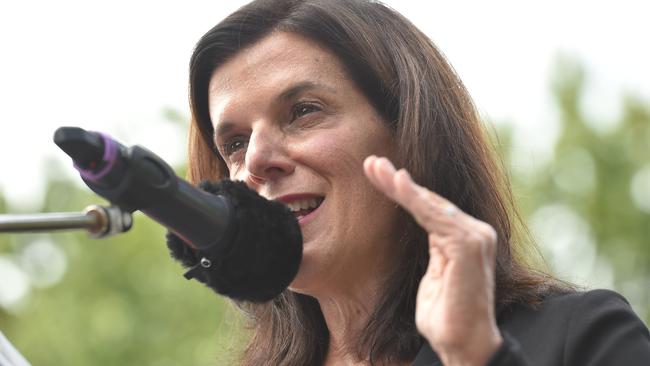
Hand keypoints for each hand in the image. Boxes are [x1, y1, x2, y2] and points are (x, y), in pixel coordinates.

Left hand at [363, 156, 501, 365]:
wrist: (462, 345)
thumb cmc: (445, 318)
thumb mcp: (432, 276)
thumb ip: (433, 251)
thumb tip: (420, 232)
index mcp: (464, 239)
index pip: (430, 208)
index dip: (403, 191)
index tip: (377, 174)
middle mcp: (474, 233)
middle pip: (429, 200)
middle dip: (396, 181)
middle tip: (370, 162)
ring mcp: (474, 236)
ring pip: (430, 204)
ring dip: (399, 184)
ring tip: (375, 167)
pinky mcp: (468, 244)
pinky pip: (434, 216)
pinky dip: (413, 198)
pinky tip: (396, 183)